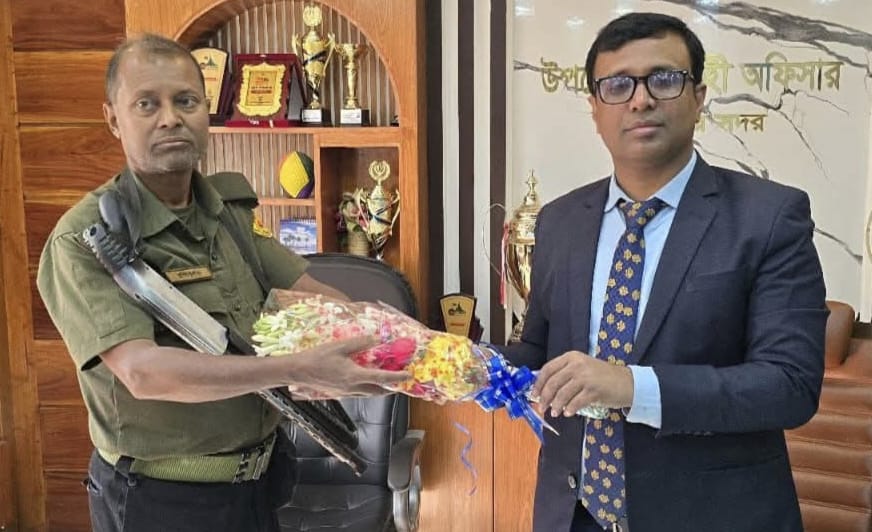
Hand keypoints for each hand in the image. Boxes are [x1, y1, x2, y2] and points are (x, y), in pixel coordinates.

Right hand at [285, 336, 410, 397]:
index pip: (382, 378)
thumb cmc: (317, 357)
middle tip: (399, 380)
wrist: (298, 371)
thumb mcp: (340, 346)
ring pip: (368, 394)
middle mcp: (353, 388)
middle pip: (378, 391)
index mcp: (355, 376)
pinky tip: (364, 380)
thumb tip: (376, 339)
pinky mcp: (339, 394)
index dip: (397, 377)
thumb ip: (360, 343)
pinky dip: (367, 388)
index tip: (408, 375)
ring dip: (379, 389)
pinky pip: (358, 393)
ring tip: (385, 380)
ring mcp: (345, 393)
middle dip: (391, 388)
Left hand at [532, 351, 633, 416]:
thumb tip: (544, 389)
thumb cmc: (602, 377)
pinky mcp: (594, 390)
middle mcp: (577, 365)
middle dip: (544, 397)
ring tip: (555, 412)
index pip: (548, 369)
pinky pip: (575, 402)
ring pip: (562, 394)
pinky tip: (568, 413)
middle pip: (553, 382)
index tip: (534, 394)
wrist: (627, 382)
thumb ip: (564, 374)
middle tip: (542, 407)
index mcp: (572, 357)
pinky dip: (570, 409)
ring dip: (556, 405)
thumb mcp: (582, 368)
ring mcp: (586, 377)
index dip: (538, 383)